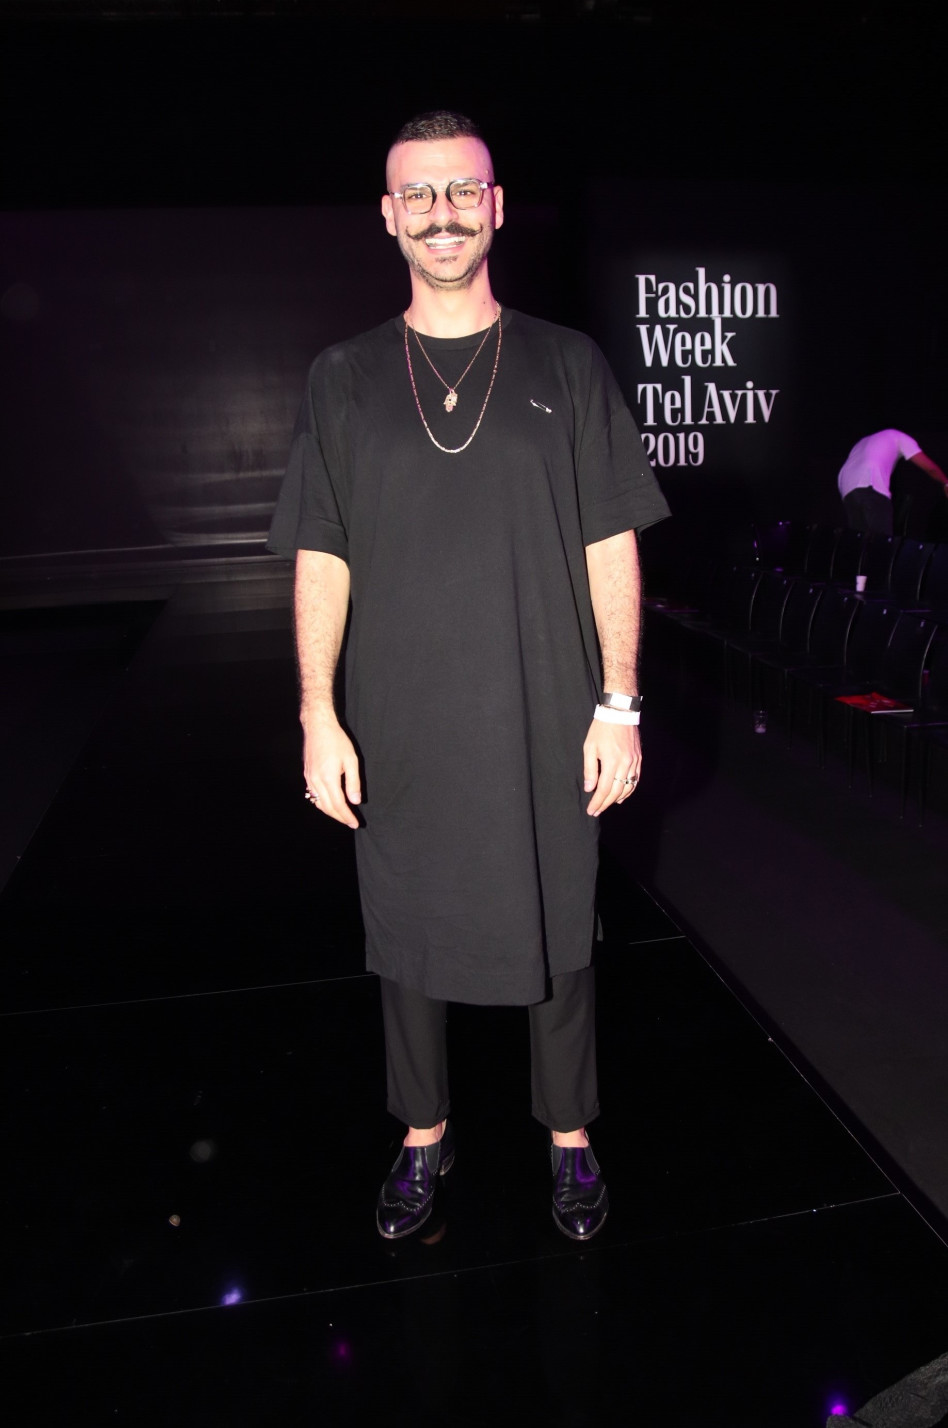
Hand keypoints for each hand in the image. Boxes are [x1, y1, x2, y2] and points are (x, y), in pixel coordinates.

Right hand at [301, 710, 361, 828]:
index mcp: (328, 778)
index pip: (338, 804)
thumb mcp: (351, 760)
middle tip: (350, 822)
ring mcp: (309, 778)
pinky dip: (322, 803)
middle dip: (339, 817)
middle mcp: (316, 781)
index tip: (355, 823)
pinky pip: (313, 795)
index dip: (347, 816)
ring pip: (318, 802)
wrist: (318, 727)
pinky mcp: (307, 774)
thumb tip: (355, 801)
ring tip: (341, 816)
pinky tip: (329, 803)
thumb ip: (353, 782)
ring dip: (330, 812)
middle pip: (327, 807)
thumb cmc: (337, 740)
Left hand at [583, 719, 640, 816]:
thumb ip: (590, 770)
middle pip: (617, 791)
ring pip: (628, 787)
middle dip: (606, 803)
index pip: (605, 789)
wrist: (620, 713)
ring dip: (618, 798)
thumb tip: (590, 788)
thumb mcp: (589, 747)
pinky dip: (629, 789)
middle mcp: (626, 764)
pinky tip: (622, 794)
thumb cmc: (601, 729)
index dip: (598, 802)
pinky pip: (635, 779)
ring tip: (607, 804)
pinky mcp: (639, 758)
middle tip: (597, 810)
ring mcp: (634, 762)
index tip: (591, 810)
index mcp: (612, 762)